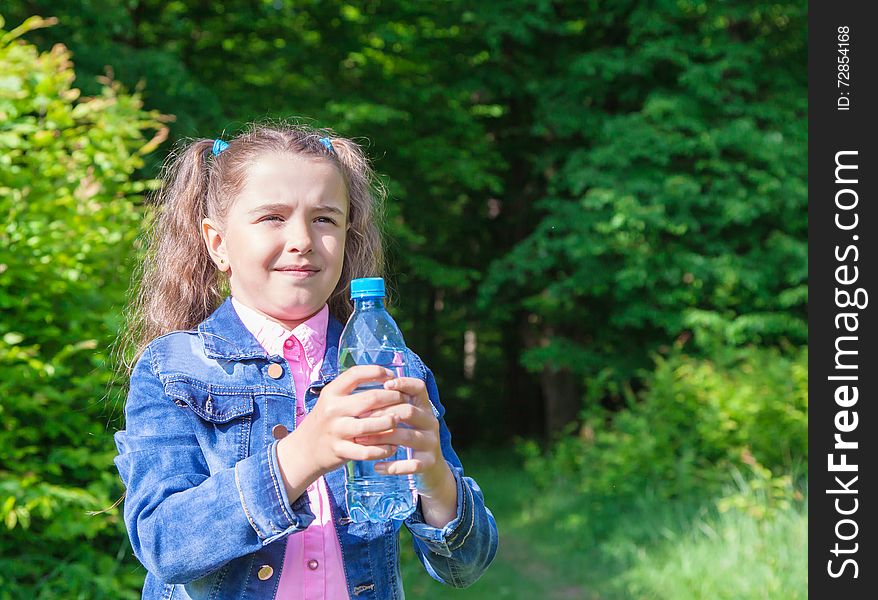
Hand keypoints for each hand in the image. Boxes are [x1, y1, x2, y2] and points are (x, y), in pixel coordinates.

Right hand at [276, 365, 410, 497]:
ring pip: (369, 425)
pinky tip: (392, 446)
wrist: (305, 450)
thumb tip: (387, 378)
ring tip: (400, 420)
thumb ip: (353, 391)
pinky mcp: (339, 451)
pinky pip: (366, 451)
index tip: (392, 376)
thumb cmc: (327, 420)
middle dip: (392, 398)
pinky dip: (382, 449)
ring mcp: (335, 431)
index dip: (377, 372)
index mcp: (331, 392)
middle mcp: (332, 409)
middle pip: (369, 399)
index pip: (356, 373)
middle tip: (405, 399)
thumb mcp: (333, 400)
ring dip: (389, 422)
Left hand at [354, 376, 457, 526]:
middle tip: (360, 418)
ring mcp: (431, 442)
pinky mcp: (429, 462)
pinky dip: (393, 466)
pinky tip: (376, 467)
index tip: (385, 384)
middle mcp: (430, 422)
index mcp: (424, 407)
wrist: (431, 468)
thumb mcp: (406, 418)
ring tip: (361, 441)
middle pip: (409, 411)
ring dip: (382, 438)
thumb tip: (365, 388)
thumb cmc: (409, 436)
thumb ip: (393, 403)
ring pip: (407, 436)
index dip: (404, 383)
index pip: (419, 388)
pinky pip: (411, 464)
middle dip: (383, 414)